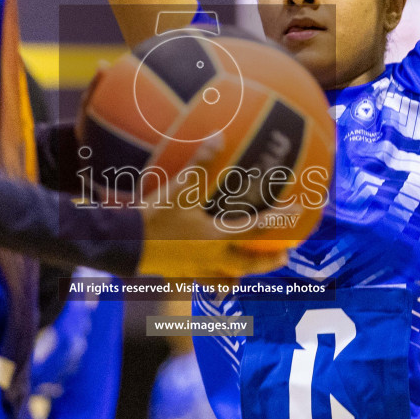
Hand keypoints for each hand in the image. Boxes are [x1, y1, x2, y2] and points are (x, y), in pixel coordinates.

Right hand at [137, 135, 292, 281]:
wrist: (121, 245)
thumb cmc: (152, 217)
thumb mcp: (178, 187)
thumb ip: (200, 162)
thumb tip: (218, 135)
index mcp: (216, 238)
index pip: (256, 230)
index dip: (279, 220)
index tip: (298, 213)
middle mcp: (208, 260)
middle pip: (246, 265)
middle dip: (267, 262)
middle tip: (284, 257)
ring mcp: (191, 272)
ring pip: (221, 282)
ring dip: (235, 278)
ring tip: (241, 275)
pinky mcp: (171, 277)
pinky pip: (190, 283)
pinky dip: (197, 281)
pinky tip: (194, 275)